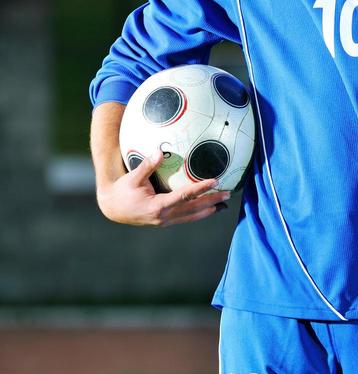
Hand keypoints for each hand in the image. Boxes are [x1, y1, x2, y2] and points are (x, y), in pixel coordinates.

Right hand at [96, 148, 231, 226]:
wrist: (113, 208)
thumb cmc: (123, 190)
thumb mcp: (133, 177)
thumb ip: (147, 166)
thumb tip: (159, 151)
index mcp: (158, 205)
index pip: (185, 196)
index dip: (201, 189)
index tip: (215, 181)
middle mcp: (164, 216)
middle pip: (194, 208)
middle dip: (212, 201)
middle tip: (228, 193)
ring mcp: (165, 221)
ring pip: (192, 216)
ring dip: (209, 210)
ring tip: (224, 205)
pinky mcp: (165, 222)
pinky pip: (186, 218)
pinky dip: (199, 214)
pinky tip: (209, 209)